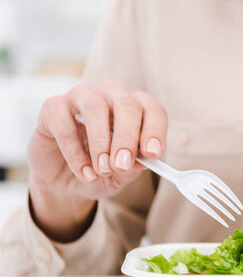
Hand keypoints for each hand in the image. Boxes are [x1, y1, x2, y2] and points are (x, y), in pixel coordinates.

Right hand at [28, 81, 167, 241]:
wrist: (66, 180)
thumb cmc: (101, 170)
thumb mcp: (122, 174)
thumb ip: (134, 166)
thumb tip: (144, 160)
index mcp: (135, 108)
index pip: (152, 110)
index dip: (155, 130)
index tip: (153, 154)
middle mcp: (110, 96)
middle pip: (126, 105)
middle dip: (127, 137)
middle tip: (122, 164)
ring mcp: (81, 97)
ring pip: (95, 107)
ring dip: (101, 142)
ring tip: (103, 170)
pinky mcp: (53, 107)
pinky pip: (64, 123)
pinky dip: (75, 152)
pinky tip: (85, 172)